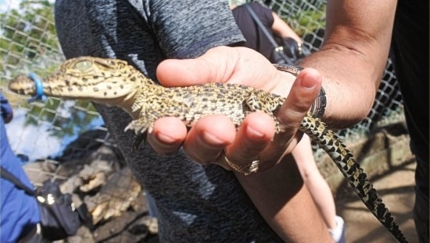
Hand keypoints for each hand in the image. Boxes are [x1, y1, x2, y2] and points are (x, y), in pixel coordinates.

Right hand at [148, 46, 321, 171]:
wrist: (276, 79)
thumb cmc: (239, 76)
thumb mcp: (218, 65)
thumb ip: (195, 71)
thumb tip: (164, 72)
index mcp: (192, 126)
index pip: (170, 140)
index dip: (166, 137)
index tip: (167, 126)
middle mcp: (217, 146)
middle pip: (205, 152)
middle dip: (209, 140)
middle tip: (218, 127)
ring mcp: (249, 151)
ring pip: (246, 155)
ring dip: (252, 138)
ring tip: (260, 120)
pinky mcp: (280, 144)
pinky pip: (290, 125)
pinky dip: (299, 101)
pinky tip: (309, 78)